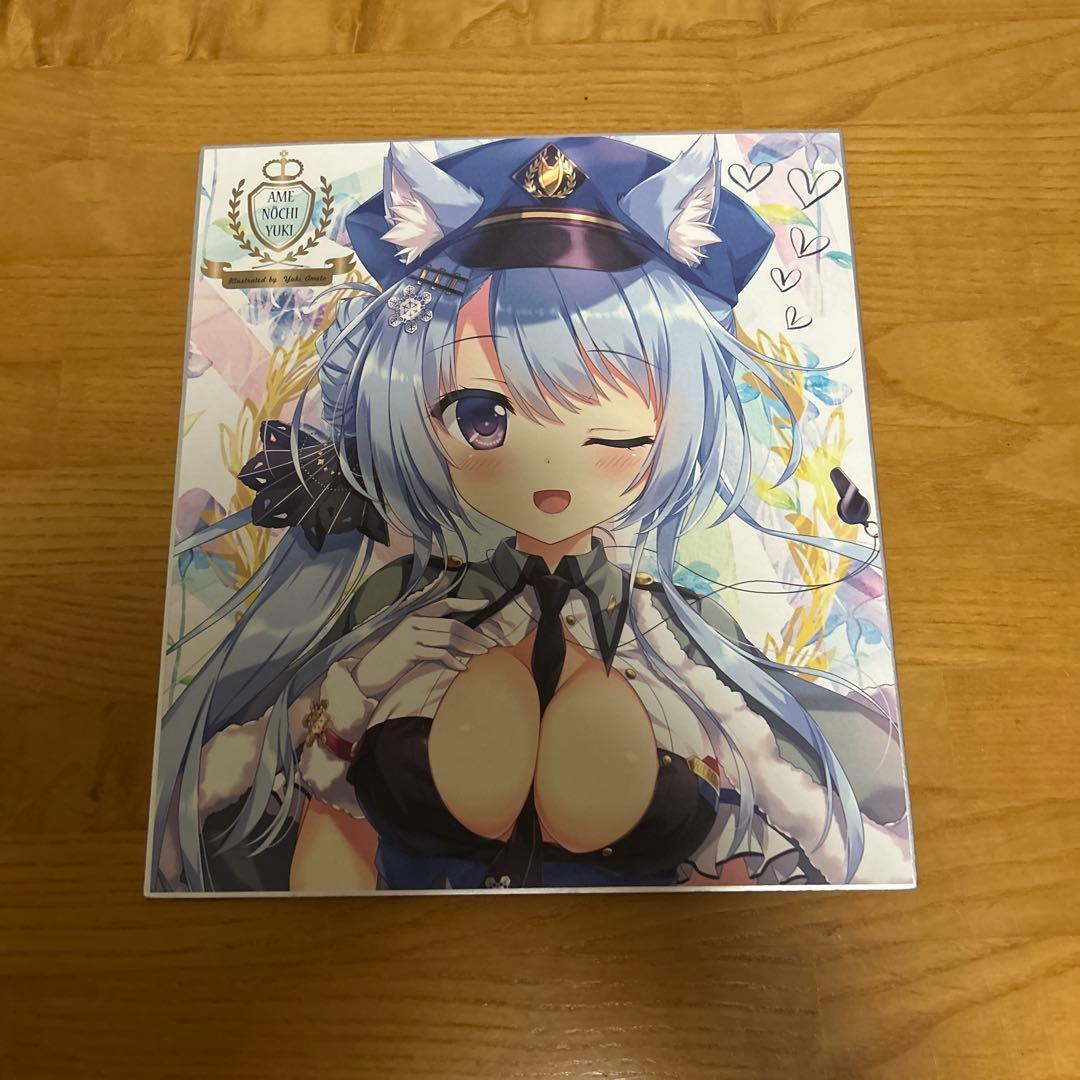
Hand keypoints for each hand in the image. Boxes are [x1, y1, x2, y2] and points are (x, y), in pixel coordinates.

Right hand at [351, 597, 496, 696]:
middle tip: (490, 644)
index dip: (465, 603)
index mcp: (414, 615)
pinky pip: (438, 653)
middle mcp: (412, 621)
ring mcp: (409, 635)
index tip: (484, 603)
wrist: (367, 675)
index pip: (445, 604)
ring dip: (468, 646)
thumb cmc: (392, 661)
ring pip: (448, 637)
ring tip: (482, 653)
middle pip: (452, 624)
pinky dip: (453, 661)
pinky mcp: (408, 651)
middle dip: (474, 634)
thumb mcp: (410, 643)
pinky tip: (462, 668)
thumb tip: (457, 638)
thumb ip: (428, 635)